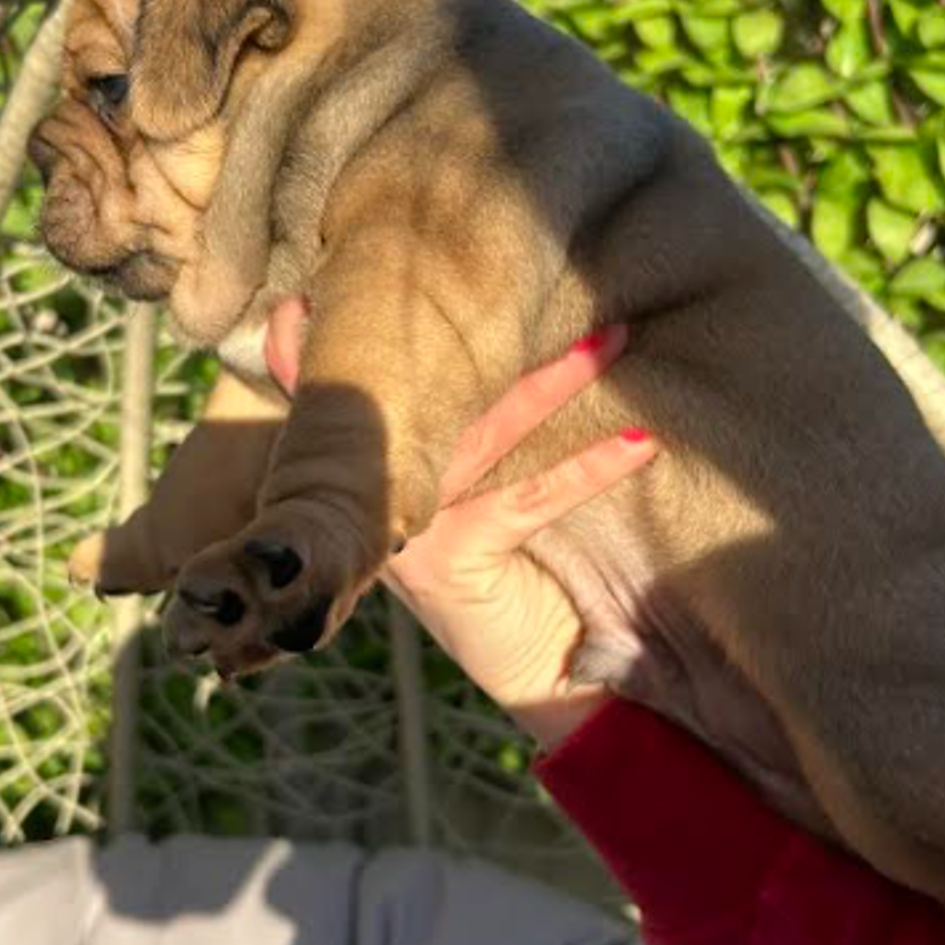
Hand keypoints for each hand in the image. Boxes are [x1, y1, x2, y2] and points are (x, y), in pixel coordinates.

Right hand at [266, 303, 656, 746]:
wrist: (547, 672)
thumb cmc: (523, 575)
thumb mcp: (485, 503)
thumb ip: (475, 444)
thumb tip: (507, 356)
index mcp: (374, 481)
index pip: (344, 399)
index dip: (317, 347)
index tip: (305, 295)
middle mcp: (377, 498)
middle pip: (432, 394)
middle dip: (480, 334)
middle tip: (536, 272)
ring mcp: (406, 530)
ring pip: (484, 432)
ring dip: (554, 380)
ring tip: (612, 338)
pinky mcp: (449, 560)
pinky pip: (526, 498)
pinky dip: (589, 467)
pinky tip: (639, 443)